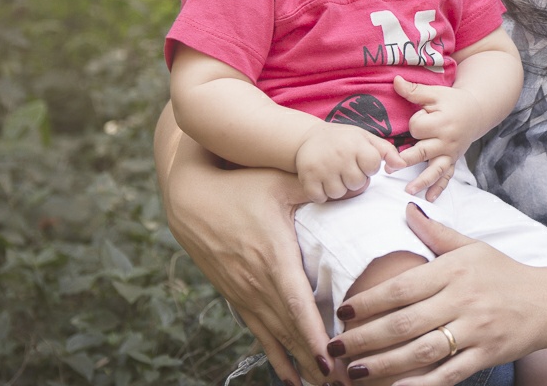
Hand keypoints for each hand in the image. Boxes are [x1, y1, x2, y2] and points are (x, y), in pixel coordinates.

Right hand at [159, 112, 337, 384]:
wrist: (191, 198)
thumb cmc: (240, 185)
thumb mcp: (279, 181)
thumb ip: (315, 185)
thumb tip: (354, 181)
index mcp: (273, 256)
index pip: (296, 304)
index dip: (312, 336)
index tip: (330, 362)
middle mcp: (257, 281)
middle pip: (290, 330)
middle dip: (315, 360)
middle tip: (342, 383)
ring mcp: (245, 291)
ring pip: (276, 336)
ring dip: (299, 363)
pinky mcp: (237, 295)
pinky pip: (259, 333)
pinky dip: (277, 356)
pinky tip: (291, 378)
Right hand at [295, 122, 402, 203]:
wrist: (308, 136)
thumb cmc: (343, 139)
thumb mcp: (366, 138)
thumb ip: (386, 150)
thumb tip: (402, 165)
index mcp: (356, 144)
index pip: (373, 167)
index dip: (368, 168)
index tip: (360, 161)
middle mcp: (339, 155)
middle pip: (357, 184)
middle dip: (354, 180)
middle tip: (346, 169)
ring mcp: (322, 167)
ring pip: (339, 193)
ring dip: (338, 188)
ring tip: (334, 175)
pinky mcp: (307, 177)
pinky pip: (320, 198)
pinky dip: (321, 194)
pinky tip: (321, 181)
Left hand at [327, 205, 546, 385]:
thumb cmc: (504, 273)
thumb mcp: (472, 246)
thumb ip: (436, 232)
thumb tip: (407, 209)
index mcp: (454, 271)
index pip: (403, 287)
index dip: (370, 301)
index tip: (344, 310)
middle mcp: (463, 300)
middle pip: (405, 322)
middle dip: (365, 337)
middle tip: (335, 347)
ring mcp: (475, 331)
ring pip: (421, 351)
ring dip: (383, 365)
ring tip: (353, 372)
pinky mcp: (485, 356)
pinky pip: (447, 374)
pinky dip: (419, 385)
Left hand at [391, 76, 483, 199]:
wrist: (477, 112)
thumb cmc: (452, 102)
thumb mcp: (436, 93)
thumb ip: (415, 90)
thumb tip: (395, 81)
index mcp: (442, 122)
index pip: (418, 127)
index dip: (414, 123)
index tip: (419, 116)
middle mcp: (447, 141)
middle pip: (423, 151)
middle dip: (406, 159)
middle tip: (389, 167)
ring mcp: (450, 153)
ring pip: (435, 169)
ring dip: (422, 181)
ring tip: (408, 190)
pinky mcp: (453, 161)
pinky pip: (447, 177)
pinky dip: (439, 188)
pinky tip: (430, 198)